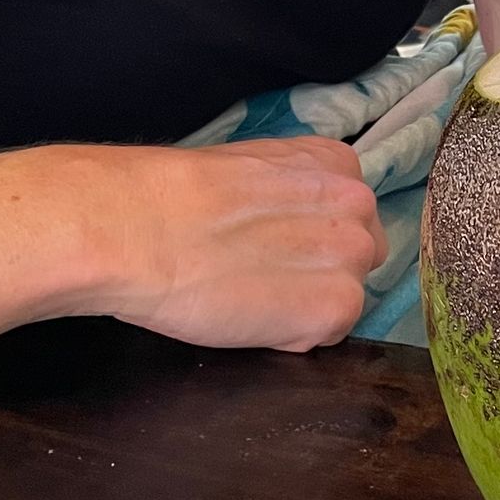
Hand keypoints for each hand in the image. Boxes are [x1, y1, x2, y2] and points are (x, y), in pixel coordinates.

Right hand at [105, 140, 384, 352]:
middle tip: (264, 277)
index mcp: (335, 162)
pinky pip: (329, 334)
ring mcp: (351, 255)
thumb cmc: (174, 196)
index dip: (313, 238)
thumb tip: (291, 223)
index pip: (350, 215)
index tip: (275, 245)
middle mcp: (356, 203)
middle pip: (358, 256)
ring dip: (309, 305)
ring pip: (347, 296)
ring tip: (253, 298)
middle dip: (321, 271)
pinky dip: (295, 336)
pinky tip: (254, 318)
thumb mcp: (251, 169)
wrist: (141, 227)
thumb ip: (290, 192)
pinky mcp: (336, 307)